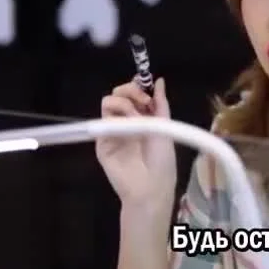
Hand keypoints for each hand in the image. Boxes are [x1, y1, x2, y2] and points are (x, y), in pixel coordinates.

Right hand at [97, 77, 175, 206]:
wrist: (151, 187)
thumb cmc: (162, 161)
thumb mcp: (166, 128)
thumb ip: (161, 104)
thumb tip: (159, 81)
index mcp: (143, 118)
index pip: (134, 93)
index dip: (138, 86)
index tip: (146, 86)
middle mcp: (126, 122)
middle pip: (119, 94)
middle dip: (129, 90)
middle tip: (142, 99)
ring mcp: (113, 131)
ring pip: (108, 103)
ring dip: (123, 102)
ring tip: (135, 114)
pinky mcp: (102, 143)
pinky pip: (103, 122)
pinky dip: (115, 118)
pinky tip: (127, 126)